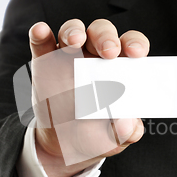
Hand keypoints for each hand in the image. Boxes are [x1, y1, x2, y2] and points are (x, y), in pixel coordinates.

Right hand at [28, 19, 148, 176]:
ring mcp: (68, 56)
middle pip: (102, 32)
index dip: (135, 43)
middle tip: (109, 52)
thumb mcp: (115, 138)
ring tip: (75, 41)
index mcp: (120, 68)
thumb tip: (128, 123)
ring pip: (73, 31)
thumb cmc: (98, 134)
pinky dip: (40, 34)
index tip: (137, 53)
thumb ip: (126, 131)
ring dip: (74, 31)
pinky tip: (41, 32)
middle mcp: (95, 56)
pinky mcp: (45, 62)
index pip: (132, 44)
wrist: (65, 146)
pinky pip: (42, 42)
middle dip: (106, 37)